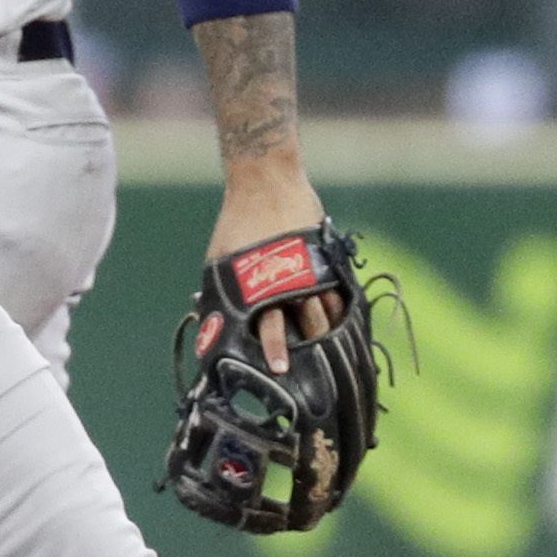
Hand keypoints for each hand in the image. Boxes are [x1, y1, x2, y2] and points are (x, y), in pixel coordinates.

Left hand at [203, 157, 334, 374]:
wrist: (266, 181)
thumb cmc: (238, 222)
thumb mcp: (221, 259)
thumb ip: (221, 290)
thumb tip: (211, 318)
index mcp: (261, 284)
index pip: (269, 327)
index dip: (274, 350)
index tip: (280, 369)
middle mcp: (289, 280)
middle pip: (306, 326)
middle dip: (310, 352)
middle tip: (315, 375)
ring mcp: (312, 269)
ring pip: (327, 312)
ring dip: (330, 336)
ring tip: (336, 358)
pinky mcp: (327, 258)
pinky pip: (339, 293)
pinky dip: (342, 312)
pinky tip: (345, 327)